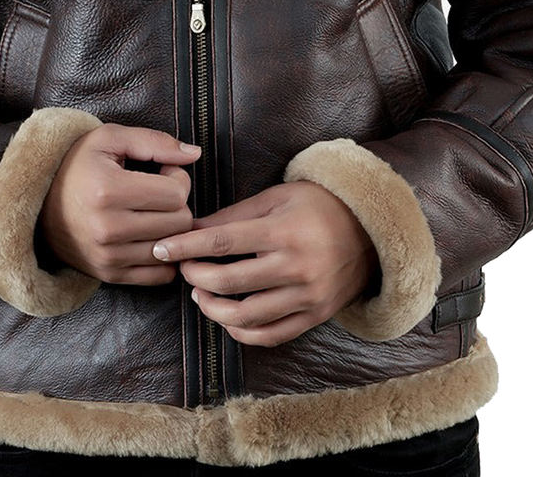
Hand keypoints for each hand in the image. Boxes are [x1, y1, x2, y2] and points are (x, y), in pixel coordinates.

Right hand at [38, 123, 200, 284]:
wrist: (38, 203)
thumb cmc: (78, 165)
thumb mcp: (110, 139)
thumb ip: (156, 142)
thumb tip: (194, 154)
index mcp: (108, 191)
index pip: (177, 193)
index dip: (177, 177)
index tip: (162, 172)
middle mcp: (107, 229)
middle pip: (180, 222)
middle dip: (177, 203)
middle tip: (157, 192)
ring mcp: (108, 256)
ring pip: (173, 248)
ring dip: (170, 229)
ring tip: (152, 211)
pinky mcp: (109, 275)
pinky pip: (160, 275)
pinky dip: (164, 257)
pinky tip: (150, 236)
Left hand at [152, 181, 380, 346]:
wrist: (371, 227)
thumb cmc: (317, 204)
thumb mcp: (277, 198)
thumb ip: (234, 216)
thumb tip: (191, 229)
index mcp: (283, 230)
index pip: (222, 241)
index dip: (186, 247)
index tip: (160, 248)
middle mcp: (295, 266)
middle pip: (229, 281)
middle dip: (195, 277)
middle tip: (183, 269)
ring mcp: (307, 296)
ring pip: (246, 316)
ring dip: (213, 308)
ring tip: (201, 294)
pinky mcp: (316, 315)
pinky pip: (271, 335)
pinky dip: (242, 332)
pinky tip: (228, 319)